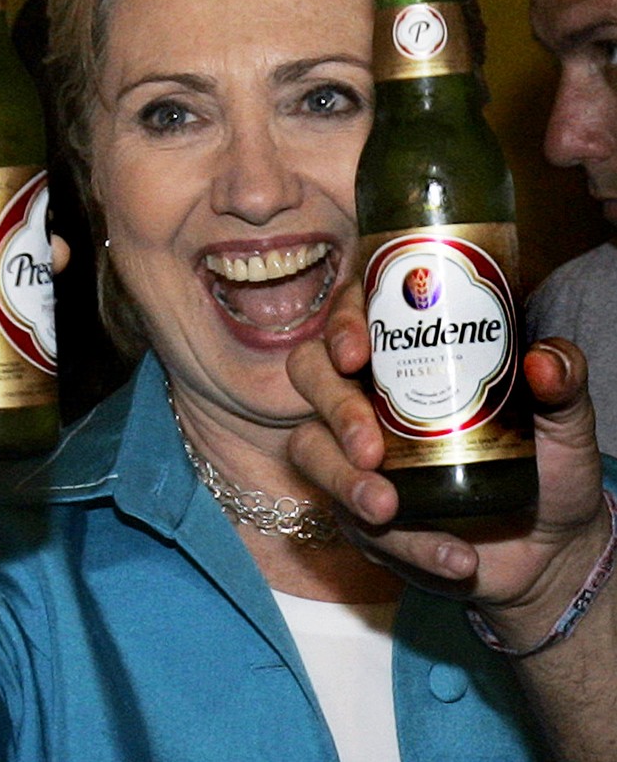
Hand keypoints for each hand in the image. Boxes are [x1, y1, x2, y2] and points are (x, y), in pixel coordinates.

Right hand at [286, 286, 608, 631]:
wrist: (550, 546)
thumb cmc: (547, 461)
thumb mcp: (564, 419)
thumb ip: (563, 382)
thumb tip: (543, 364)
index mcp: (405, 353)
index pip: (354, 314)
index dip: (341, 324)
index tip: (357, 354)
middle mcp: (367, 394)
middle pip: (311, 373)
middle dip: (334, 408)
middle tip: (369, 447)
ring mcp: (353, 452)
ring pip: (309, 450)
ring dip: (343, 482)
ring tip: (389, 511)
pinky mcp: (358, 511)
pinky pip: (354, 524)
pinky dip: (408, 544)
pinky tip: (456, 558)